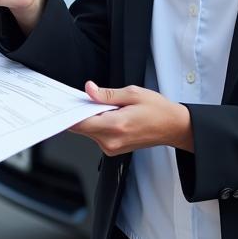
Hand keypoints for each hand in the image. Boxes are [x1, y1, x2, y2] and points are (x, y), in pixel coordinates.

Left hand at [70, 82, 193, 154]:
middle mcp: (111, 141)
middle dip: (81, 112)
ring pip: (88, 131)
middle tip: (86, 97)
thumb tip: (88, 89)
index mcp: (115, 126)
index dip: (70, 112)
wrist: (174, 127)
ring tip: (108, 107)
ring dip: (91, 118)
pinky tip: (110, 115)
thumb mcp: (132, 93)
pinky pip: (97, 135)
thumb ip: (107, 94)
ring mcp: (112, 148)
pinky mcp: (113, 150)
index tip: (63, 102)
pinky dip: (98, 124)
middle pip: (82, 127)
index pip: (80, 123)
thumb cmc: (158, 110)